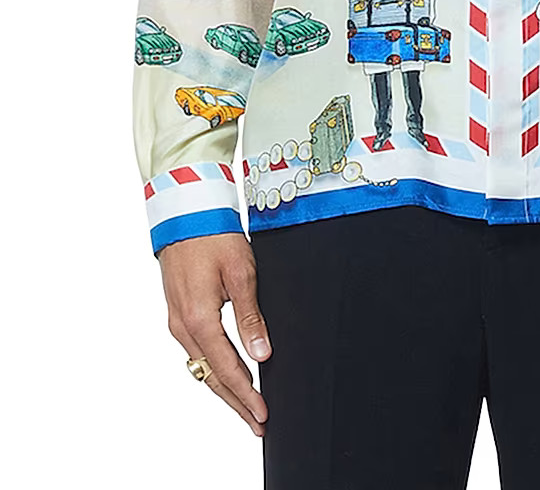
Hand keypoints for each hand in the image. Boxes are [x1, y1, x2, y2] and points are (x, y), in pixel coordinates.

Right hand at [159, 231, 271, 435]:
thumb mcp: (240, 274)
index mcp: (199, 319)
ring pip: (202, 367)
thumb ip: (250, 317)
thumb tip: (261, 355)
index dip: (246, 394)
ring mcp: (178, 322)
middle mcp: (183, 327)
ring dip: (224, 389)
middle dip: (235, 403)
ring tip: (246, 406)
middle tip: (257, 423)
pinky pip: (196, 353)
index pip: (227, 369)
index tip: (262, 414)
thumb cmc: (214, 238)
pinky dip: (213, 369)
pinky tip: (226, 375)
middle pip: (211, 377)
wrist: (185, 215)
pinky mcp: (178, 315)